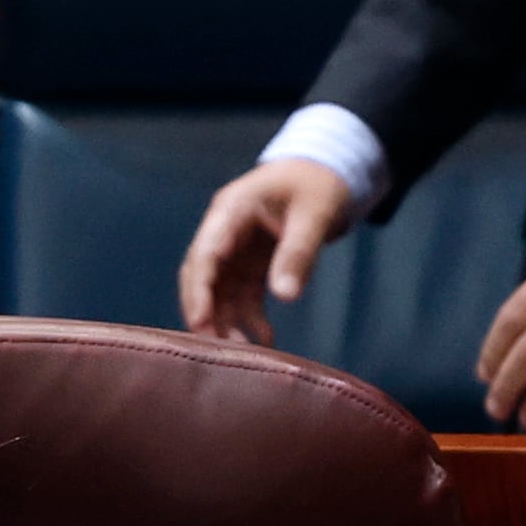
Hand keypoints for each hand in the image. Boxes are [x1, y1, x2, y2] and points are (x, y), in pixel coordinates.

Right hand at [178, 158, 357, 345]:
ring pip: (219, 293)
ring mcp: (235, 251)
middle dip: (206, 313)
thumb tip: (286, 296)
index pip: (205, 253)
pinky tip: (266, 340)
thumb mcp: (314, 213)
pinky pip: (242, 297)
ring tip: (244, 354)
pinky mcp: (249, 265)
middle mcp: (224, 232)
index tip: (200, 320)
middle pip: (202, 278)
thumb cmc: (318, 183)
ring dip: (227, 323)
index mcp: (232, 211)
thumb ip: (299, 252)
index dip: (199, 289)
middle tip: (216, 349)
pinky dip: (250, 319)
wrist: (327, 170)